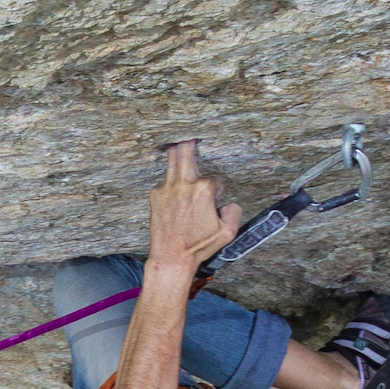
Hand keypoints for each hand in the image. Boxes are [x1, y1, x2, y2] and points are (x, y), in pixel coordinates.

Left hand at [148, 140, 240, 274]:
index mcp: (203, 190)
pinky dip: (171, 184)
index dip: (217, 189)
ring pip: (172, 161)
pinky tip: (175, 196)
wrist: (171, 256)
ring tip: (180, 143)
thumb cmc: (199, 246)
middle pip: (185, 151)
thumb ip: (234, 211)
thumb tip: (228, 202)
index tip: (215, 201)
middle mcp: (183, 184)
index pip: (215, 179)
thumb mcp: (228, 232)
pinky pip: (165, 182)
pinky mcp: (155, 195)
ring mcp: (166, 188)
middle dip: (189, 141)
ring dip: (178, 153)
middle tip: (190, 131)